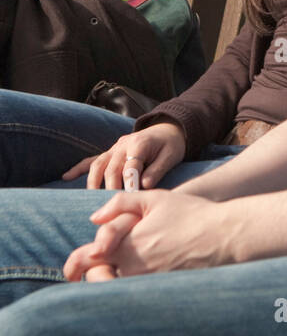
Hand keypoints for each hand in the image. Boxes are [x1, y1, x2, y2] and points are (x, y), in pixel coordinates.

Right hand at [62, 121, 185, 189]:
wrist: (167, 130)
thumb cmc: (170, 146)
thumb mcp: (171, 156)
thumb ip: (158, 170)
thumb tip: (145, 185)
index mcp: (140, 144)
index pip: (132, 165)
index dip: (130, 182)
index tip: (129, 197)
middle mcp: (123, 145)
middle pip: (112, 168)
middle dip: (110, 187)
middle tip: (111, 205)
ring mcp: (114, 148)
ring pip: (98, 165)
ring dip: (93, 182)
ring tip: (91, 199)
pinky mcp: (109, 152)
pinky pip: (91, 160)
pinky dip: (78, 168)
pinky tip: (66, 177)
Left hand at [63, 189, 233, 281]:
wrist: (224, 236)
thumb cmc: (191, 214)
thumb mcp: (154, 198)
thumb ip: (120, 203)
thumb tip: (93, 218)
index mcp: (127, 246)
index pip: (87, 261)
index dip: (74, 265)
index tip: (70, 270)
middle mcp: (135, 269)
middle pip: (99, 282)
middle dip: (93, 278)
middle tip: (93, 274)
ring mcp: (150, 283)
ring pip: (118, 290)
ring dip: (113, 285)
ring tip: (116, 277)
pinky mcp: (164, 290)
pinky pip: (139, 295)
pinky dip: (133, 292)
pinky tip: (140, 282)